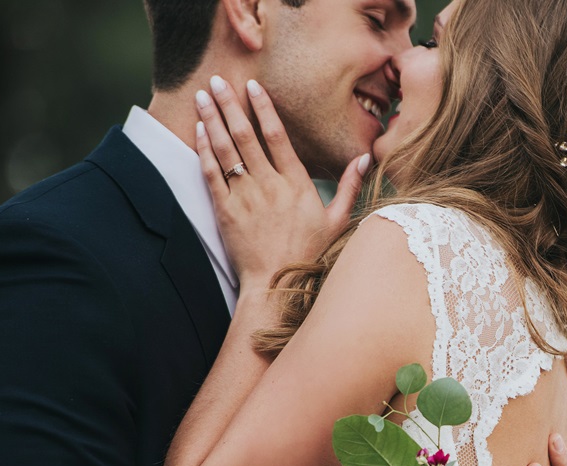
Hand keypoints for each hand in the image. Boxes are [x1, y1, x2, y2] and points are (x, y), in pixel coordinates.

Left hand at [195, 75, 368, 287]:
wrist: (276, 285)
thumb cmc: (308, 254)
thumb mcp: (338, 222)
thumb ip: (351, 187)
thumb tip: (366, 159)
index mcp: (297, 185)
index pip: (277, 137)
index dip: (264, 108)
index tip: (253, 86)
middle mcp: (270, 187)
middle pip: (246, 136)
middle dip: (230, 104)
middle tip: (217, 80)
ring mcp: (246, 198)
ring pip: (226, 150)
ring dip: (212, 119)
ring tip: (202, 96)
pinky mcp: (226, 211)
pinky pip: (212, 174)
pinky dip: (204, 150)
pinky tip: (200, 130)